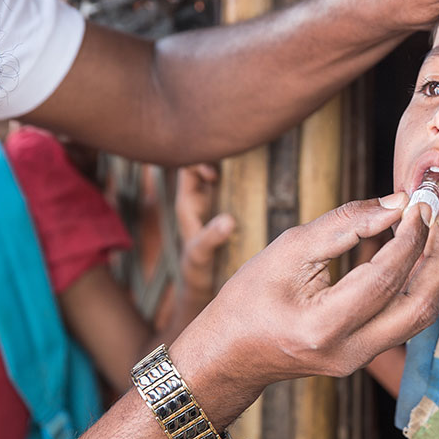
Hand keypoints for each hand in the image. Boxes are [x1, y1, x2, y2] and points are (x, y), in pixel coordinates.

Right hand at [169, 192, 438, 423]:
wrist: (229, 354)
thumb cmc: (248, 299)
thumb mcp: (288, 250)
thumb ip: (345, 224)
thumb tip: (397, 203)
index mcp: (322, 327)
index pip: (385, 278)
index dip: (409, 237)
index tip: (418, 203)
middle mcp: (349, 352)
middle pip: (420, 305)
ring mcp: (360, 361)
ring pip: (420, 316)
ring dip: (435, 270)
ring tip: (438, 227)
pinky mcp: (365, 357)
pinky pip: (405, 318)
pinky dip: (417, 282)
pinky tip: (417, 250)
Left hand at [174, 163, 232, 293]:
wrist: (200, 282)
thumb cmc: (197, 269)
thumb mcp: (202, 255)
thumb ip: (211, 238)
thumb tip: (228, 221)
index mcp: (187, 202)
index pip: (185, 168)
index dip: (197, 163)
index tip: (215, 175)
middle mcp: (197, 196)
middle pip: (201, 161)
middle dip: (215, 156)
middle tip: (234, 163)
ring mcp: (212, 200)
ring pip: (216, 169)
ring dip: (228, 163)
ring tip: (245, 165)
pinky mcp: (225, 206)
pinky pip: (229, 182)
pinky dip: (238, 175)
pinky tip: (253, 180)